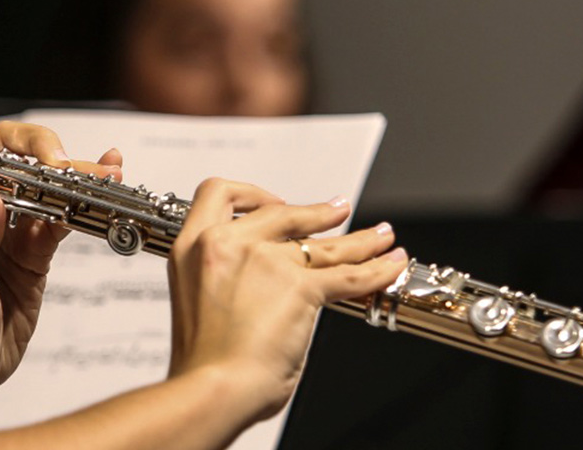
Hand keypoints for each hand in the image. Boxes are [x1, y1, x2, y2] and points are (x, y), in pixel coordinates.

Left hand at [0, 115, 122, 412]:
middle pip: (6, 159)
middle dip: (33, 148)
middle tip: (57, 161)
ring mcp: (12, 232)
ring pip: (41, 185)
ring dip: (71, 171)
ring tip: (103, 166)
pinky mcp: (37, 253)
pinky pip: (61, 219)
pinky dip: (82, 200)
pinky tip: (104, 179)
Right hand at [166, 178, 406, 420]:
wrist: (211, 388)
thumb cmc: (202, 363)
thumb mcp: (199, 304)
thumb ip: (230, 286)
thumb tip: (264, 296)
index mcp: (192, 247)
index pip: (219, 193)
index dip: (251, 194)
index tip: (271, 203)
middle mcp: (227, 244)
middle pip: (282, 212)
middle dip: (317, 213)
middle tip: (336, 212)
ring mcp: (265, 261)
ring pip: (325, 243)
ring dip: (360, 239)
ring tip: (380, 237)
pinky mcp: (300, 287)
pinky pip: (349, 275)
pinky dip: (377, 270)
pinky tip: (390, 265)